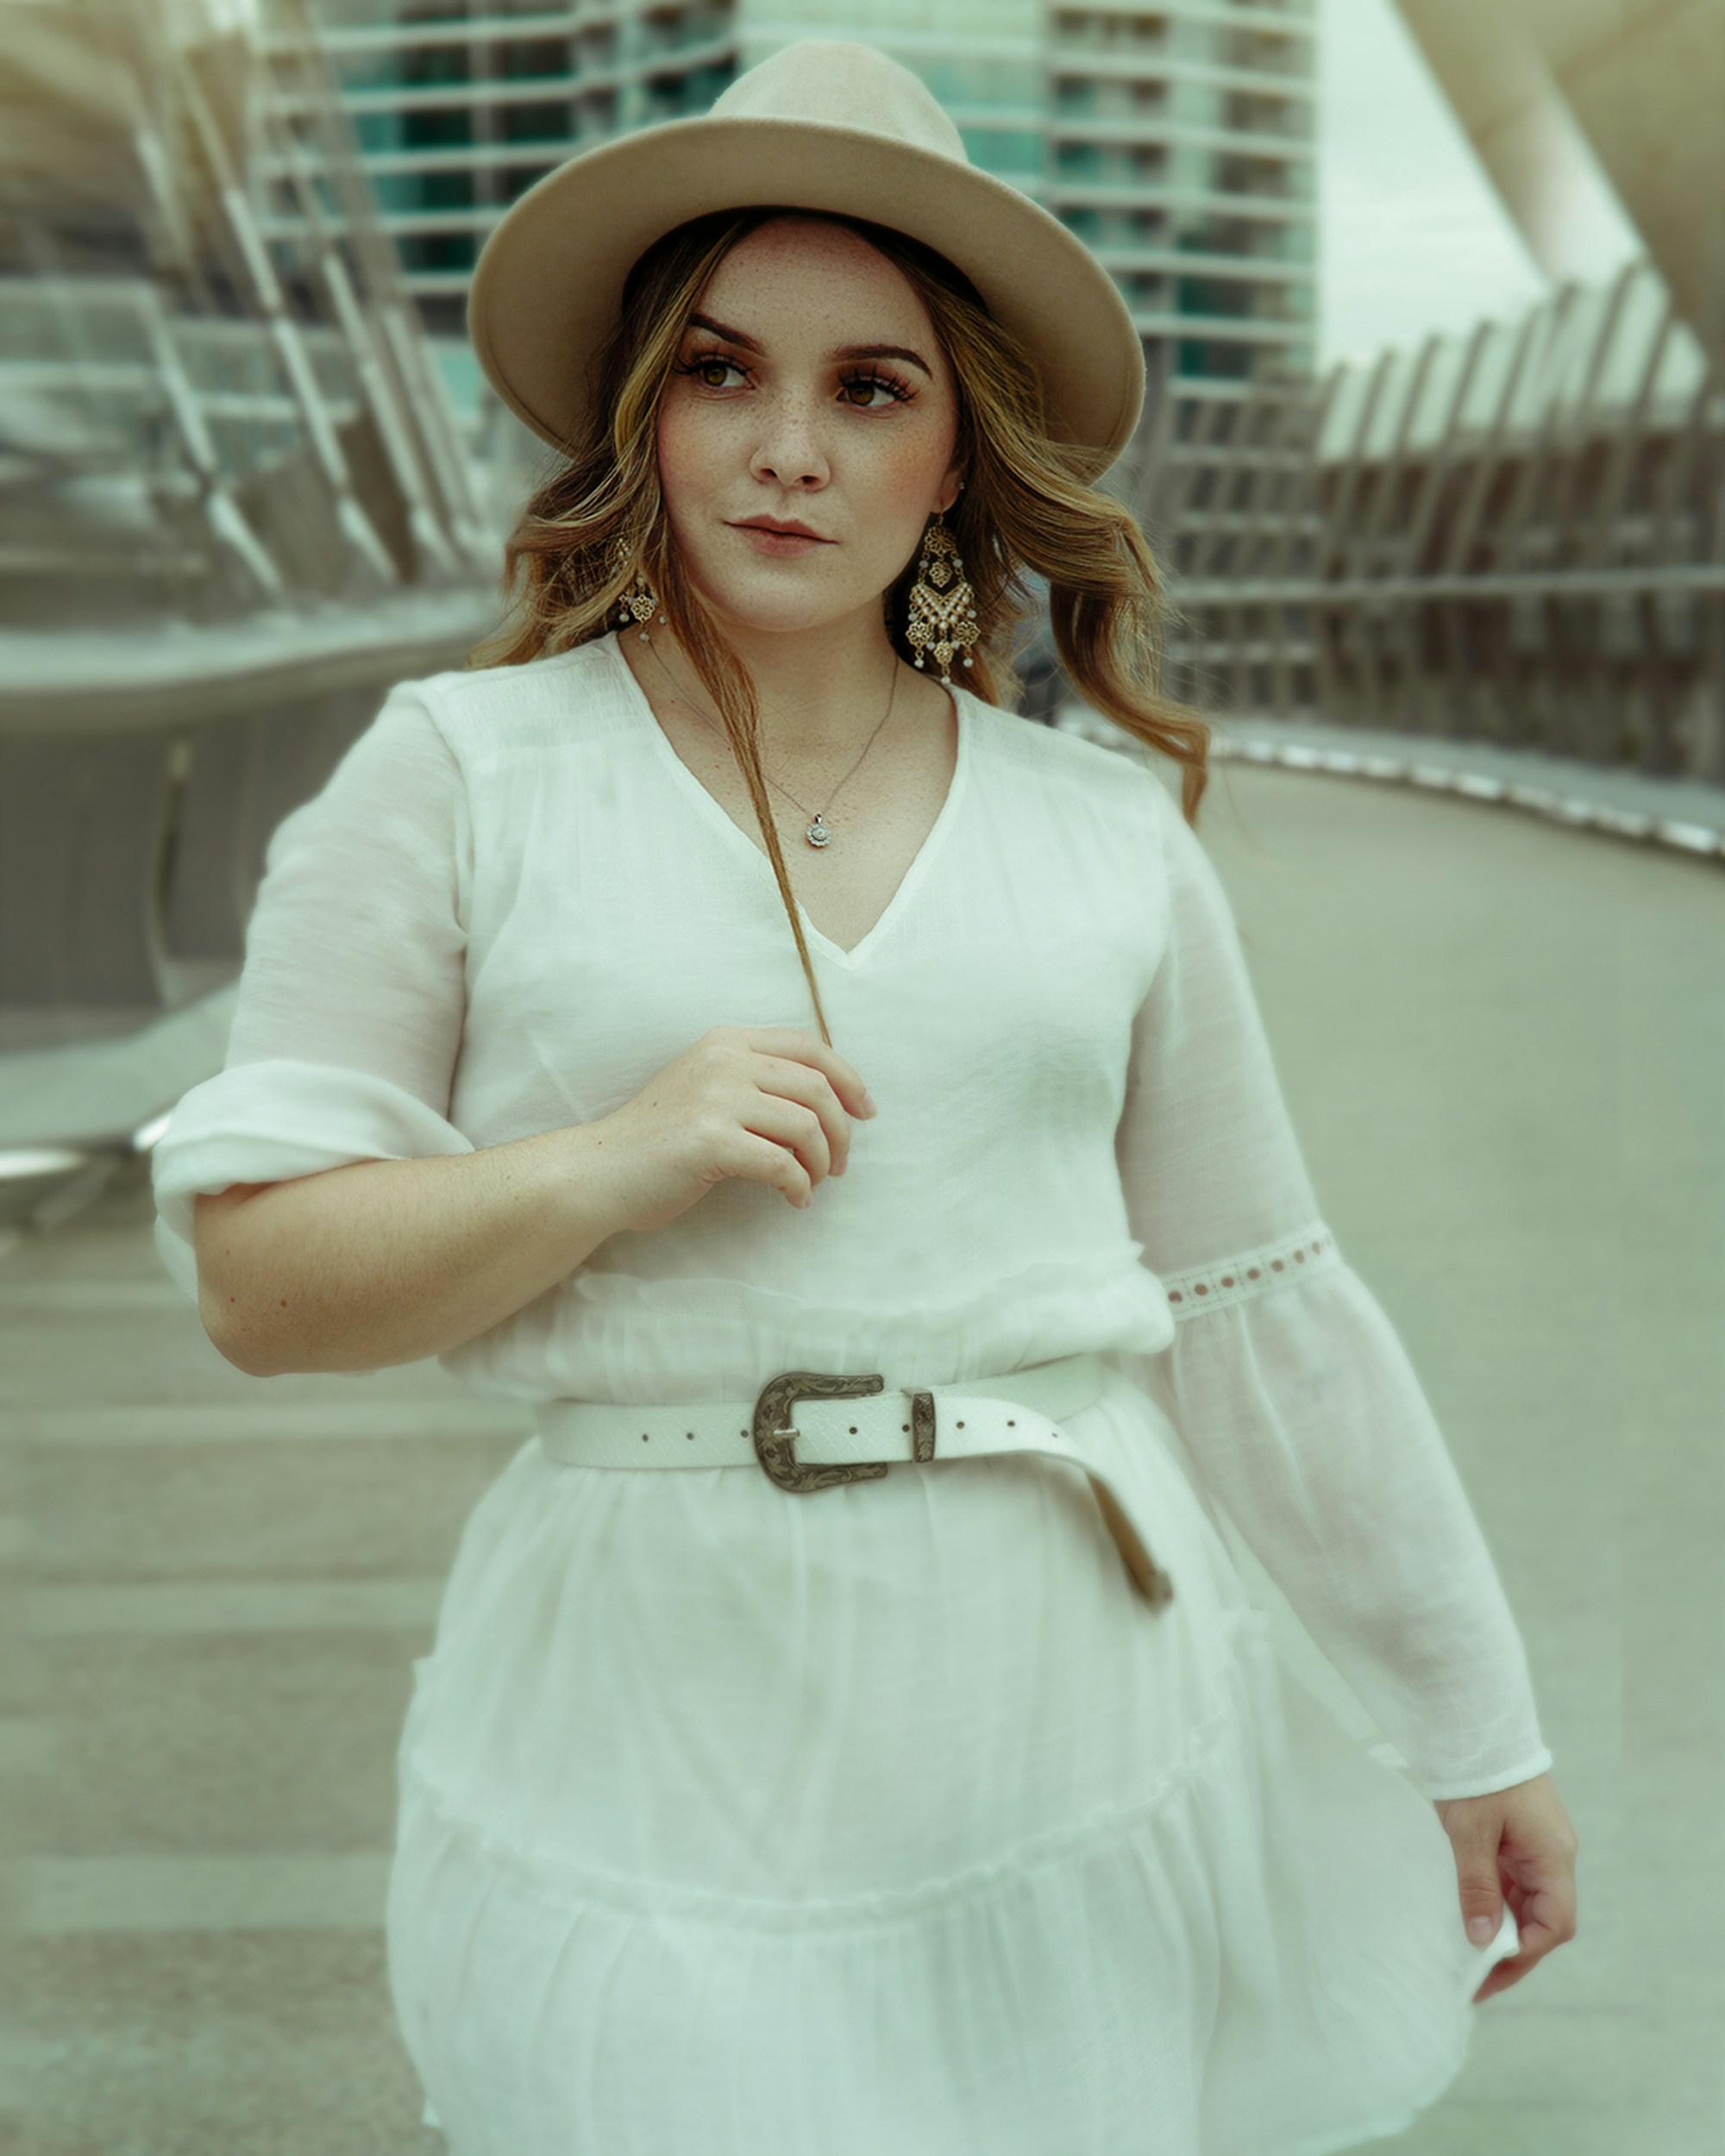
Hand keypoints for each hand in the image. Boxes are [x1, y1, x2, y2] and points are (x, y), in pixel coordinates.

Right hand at [587, 1023, 876, 1233]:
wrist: (601, 1170)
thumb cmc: (658, 1138)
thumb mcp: (706, 1087)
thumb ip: (754, 1080)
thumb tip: (825, 1103)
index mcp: (726, 1041)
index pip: (809, 1046)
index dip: (848, 1078)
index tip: (865, 1111)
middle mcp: (724, 1060)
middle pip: (816, 1087)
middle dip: (841, 1130)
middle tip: (839, 1164)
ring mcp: (716, 1098)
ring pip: (805, 1126)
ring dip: (821, 1162)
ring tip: (813, 1183)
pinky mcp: (710, 1141)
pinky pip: (782, 1164)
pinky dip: (798, 1186)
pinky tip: (794, 1200)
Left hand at [1434, 1772, 1578, 2002]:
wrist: (1476, 1727)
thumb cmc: (1479, 1777)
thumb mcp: (1471, 1834)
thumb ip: (1477, 1886)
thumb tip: (1481, 1940)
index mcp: (1553, 1857)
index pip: (1553, 1924)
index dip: (1525, 1952)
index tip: (1489, 1971)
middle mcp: (1552, 1857)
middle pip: (1542, 1920)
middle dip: (1512, 1950)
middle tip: (1474, 1977)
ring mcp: (1535, 1849)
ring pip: (1525, 1904)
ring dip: (1500, 1929)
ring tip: (1466, 1956)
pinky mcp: (1517, 1840)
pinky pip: (1511, 1884)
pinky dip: (1493, 1904)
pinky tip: (1468, 1918)